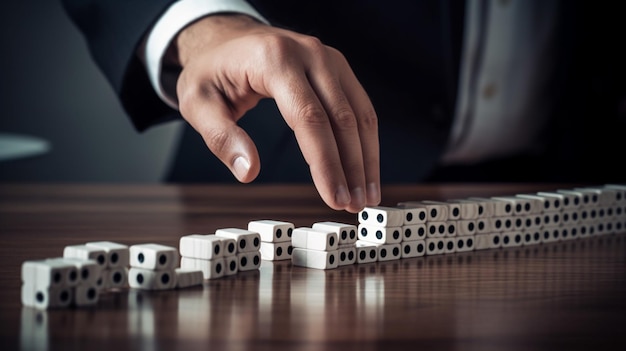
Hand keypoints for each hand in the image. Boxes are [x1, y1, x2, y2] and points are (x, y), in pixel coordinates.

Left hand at [172, 14, 379, 212]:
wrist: (225, 40)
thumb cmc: (211, 71)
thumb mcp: (197, 103)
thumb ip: (222, 137)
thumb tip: (249, 171)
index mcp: (274, 59)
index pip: (309, 118)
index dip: (326, 163)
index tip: (335, 198)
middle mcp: (309, 54)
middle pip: (341, 118)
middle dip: (351, 167)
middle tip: (353, 207)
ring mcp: (328, 58)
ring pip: (359, 114)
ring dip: (366, 158)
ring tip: (365, 197)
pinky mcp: (336, 68)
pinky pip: (359, 107)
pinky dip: (365, 141)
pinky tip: (364, 170)